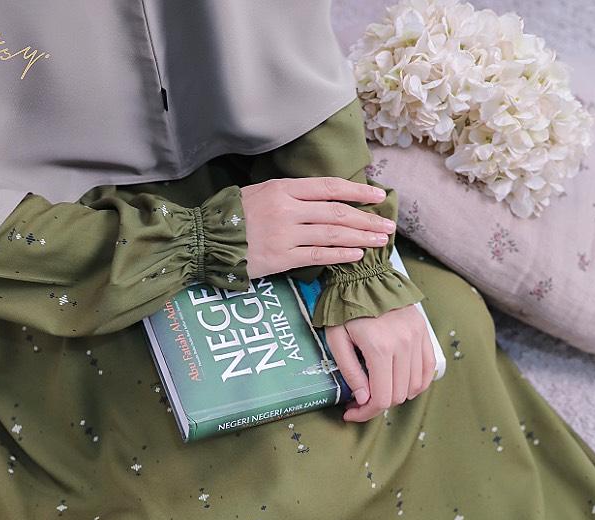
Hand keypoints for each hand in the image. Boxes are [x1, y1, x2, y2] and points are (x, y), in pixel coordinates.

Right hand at [239, 176, 395, 280]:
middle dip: (367, 219)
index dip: (357, 192)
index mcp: (283, 188)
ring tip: (379, 242)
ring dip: (360, 238)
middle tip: (387, 225)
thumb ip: (291, 196)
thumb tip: (323, 201)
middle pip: (337, 212)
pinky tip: (356, 255)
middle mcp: (287, 209)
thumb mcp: (261, 193)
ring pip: (332, 234)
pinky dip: (340, 254)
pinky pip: (318, 255)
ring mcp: (285, 234)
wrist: (207, 239)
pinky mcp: (281, 257)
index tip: (378, 196)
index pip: (329, 187)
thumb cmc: (234, 216)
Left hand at [325, 305, 436, 421]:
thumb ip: (350, 372)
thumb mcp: (336, 340)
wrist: (364, 276)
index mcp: (379, 348)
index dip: (366, 413)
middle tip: (360, 402)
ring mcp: (417, 338)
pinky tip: (401, 385)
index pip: (381, 398)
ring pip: (415, 386)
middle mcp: (403, 345)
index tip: (351, 413)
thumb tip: (364, 399)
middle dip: (377, 405)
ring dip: (396, 395)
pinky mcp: (423, 332)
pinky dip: (417, 383)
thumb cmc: (345, 308)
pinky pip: (428, 369)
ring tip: (378, 390)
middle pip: (398, 395)